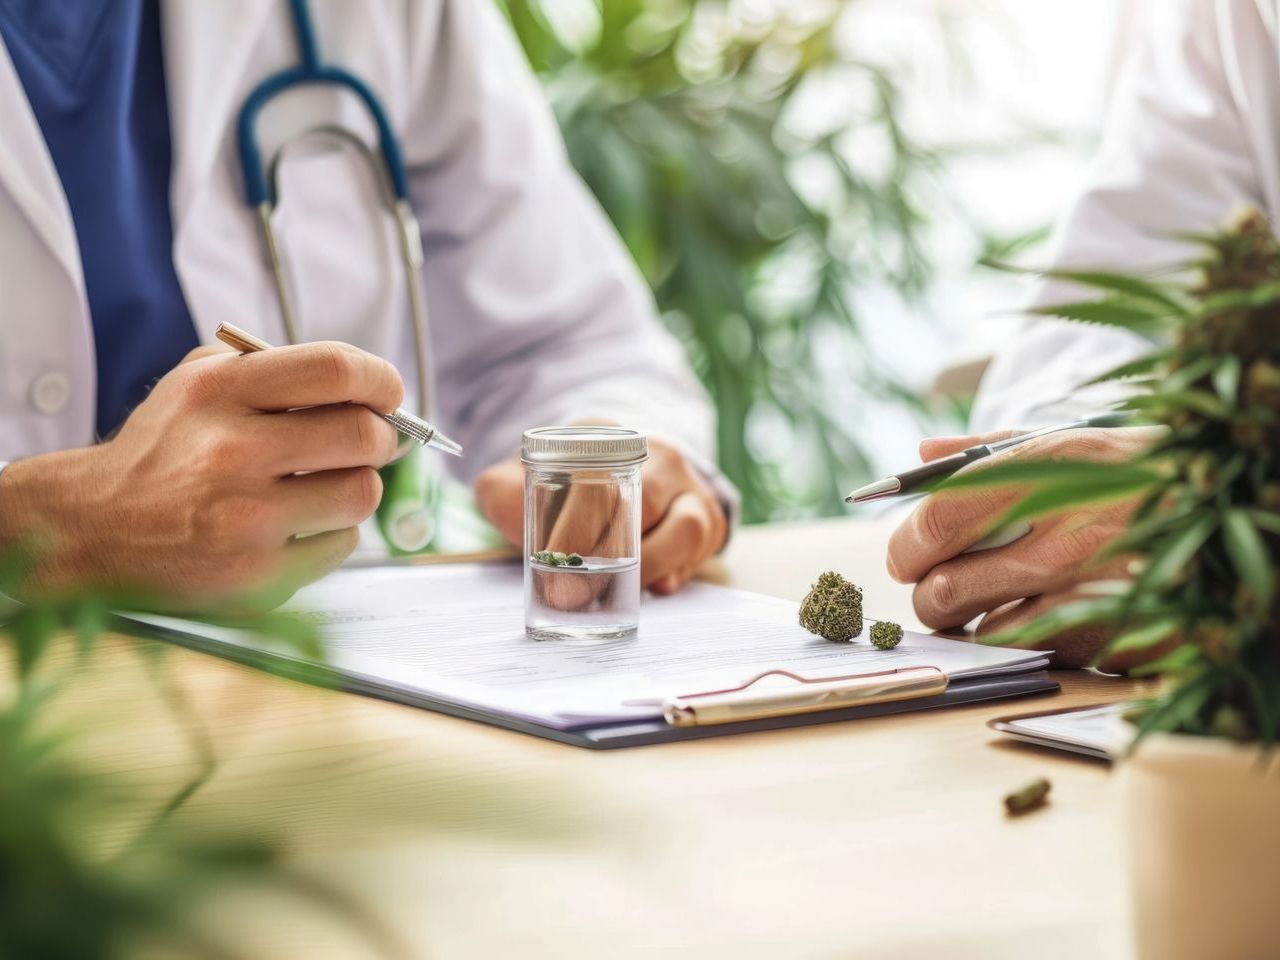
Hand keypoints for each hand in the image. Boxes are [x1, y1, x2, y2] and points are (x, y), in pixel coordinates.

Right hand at [0, 342, 403, 607]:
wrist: (87, 531)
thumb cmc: (160, 456)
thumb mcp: (195, 386)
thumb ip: (272, 372)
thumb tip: (368, 387)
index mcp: (218, 394)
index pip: (336, 370)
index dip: (380, 379)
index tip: (387, 393)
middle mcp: (229, 453)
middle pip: (362, 435)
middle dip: (380, 438)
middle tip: (370, 443)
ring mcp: (244, 520)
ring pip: (360, 494)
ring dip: (356, 488)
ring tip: (325, 486)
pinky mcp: (256, 577)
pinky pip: (340, 546)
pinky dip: (331, 535)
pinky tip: (296, 527)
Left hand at [475, 434, 727, 594]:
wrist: (623, 469)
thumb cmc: (569, 484)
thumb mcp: (526, 476)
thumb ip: (502, 495)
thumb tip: (518, 526)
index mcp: (609, 439)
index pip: (597, 482)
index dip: (576, 529)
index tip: (554, 565)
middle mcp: (659, 457)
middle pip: (644, 506)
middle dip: (610, 557)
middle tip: (576, 593)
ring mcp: (691, 487)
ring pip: (688, 527)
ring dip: (654, 566)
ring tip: (620, 592)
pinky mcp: (710, 519)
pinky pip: (704, 548)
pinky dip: (679, 572)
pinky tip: (655, 587)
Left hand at [885, 426, 1166, 668]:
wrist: (1236, 504)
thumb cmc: (1139, 473)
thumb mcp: (1072, 441)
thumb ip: (988, 451)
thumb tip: (919, 457)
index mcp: (1051, 471)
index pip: (936, 522)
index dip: (907, 547)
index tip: (908, 557)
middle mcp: (1072, 534)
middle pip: (945, 594)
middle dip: (933, 596)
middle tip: (946, 587)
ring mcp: (1102, 594)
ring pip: (989, 637)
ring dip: (984, 625)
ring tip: (1009, 600)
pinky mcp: (1129, 641)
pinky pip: (1050, 656)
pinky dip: (1046, 642)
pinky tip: (1068, 615)